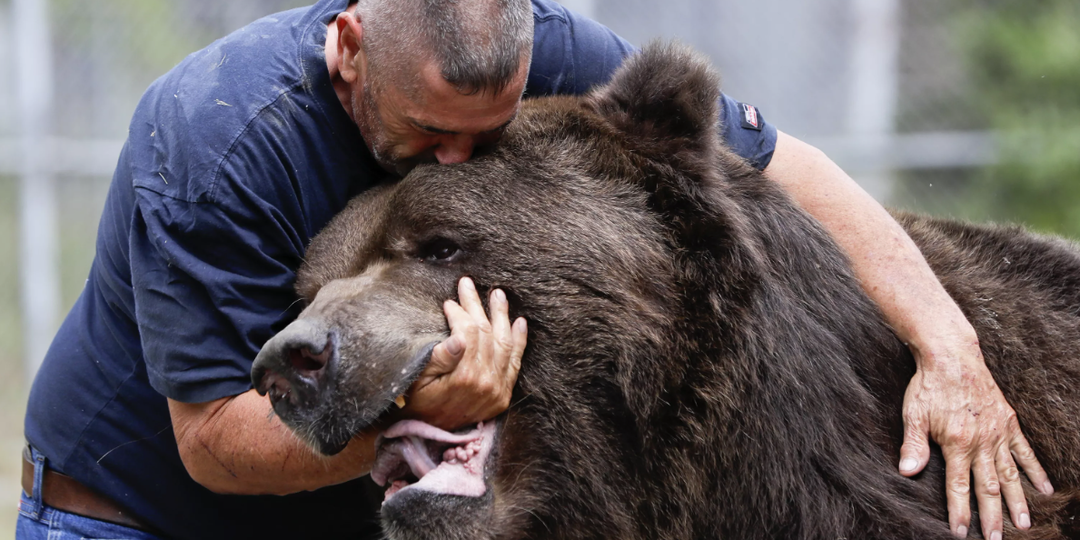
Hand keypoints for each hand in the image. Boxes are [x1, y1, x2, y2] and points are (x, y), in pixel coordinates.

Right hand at [406, 277, 527, 429]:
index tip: (449, 302)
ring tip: (498, 294)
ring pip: (505, 344)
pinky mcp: (503, 396)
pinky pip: (516, 364)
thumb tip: (458, 337)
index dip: (459, 313)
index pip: (469, 333)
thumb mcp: (417, 381)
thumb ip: (439, 359)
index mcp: (465, 377)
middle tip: (469, 284)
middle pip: (487, 334)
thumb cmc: (416, 403)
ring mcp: (498, 390)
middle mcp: (487, 383)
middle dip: (477, 306)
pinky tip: (520, 322)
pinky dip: (519, 341)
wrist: (428, 434)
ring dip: (502, 316)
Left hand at [899, 342, 1052, 538]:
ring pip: (1011, 474)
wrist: (952, 356)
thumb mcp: (914, 415)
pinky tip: (1044, 488)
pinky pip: (1025, 451)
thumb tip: (906, 472)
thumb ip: (913, 445)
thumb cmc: (928, 386)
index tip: (961, 533)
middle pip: (989, 487)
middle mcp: (982, 441)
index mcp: (957, 443)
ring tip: (1024, 523)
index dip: (960, 512)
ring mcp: (999, 433)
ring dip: (1018, 501)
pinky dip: (1035, 471)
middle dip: (992, 516)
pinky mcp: (1009, 422)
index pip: (959, 486)